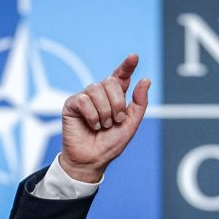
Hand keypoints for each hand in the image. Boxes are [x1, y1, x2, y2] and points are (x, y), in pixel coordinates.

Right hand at [59, 53, 150, 182]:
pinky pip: (84, 100)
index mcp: (114, 96)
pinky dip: (91, 115)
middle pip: (111, 81)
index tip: (134, 57)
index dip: (127, 65)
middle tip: (115, 121)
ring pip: (97, 89)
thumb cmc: (109, 144)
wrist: (91, 160)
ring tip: (102, 126)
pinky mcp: (71, 104)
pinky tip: (91, 125)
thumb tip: (146, 80)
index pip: (121, 75)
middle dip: (117, 103)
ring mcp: (85, 98)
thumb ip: (139, 103)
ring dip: (104, 112)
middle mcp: (99, 94)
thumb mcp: (131, 125)